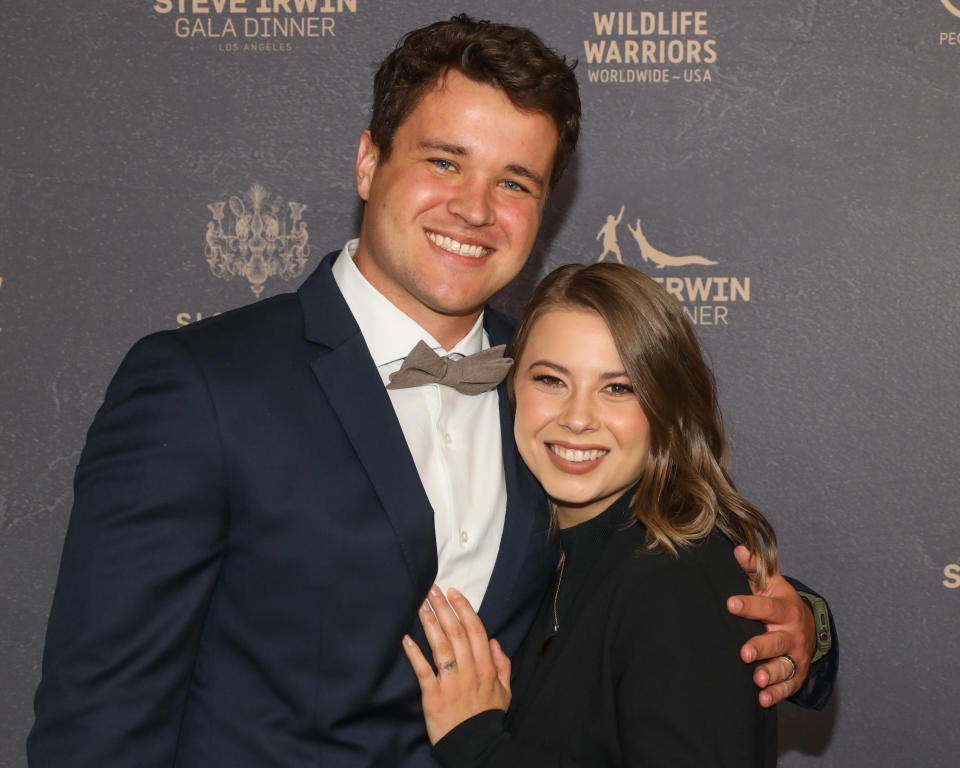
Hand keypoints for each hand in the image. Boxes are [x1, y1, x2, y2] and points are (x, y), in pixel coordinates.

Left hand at [402, 585, 511, 743]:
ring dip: (429, 622)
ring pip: (440, 646)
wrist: (476, 748)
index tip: (453, 592)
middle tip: (432, 590)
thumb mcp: (505, 692)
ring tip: (420, 604)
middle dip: (444, 608)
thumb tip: (494, 642)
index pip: (475, 630)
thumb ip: (502, 665)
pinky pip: (423, 671)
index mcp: (486, 668)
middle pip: (456, 632)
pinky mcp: (434, 696)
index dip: (464, 609)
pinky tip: (407, 638)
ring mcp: (451, 682)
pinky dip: (415, 654)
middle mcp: (469, 671)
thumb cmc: (488, 719)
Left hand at [726, 546, 815, 707]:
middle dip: (761, 647)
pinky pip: (788, 687)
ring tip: (756, 678)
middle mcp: (792, 634)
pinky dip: (776, 694)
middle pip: (776, 642)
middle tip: (744, 652)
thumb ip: (755, 568)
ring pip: (783, 667)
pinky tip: (763, 699)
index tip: (730, 603)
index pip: (767, 607)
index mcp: (785, 609)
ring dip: (770, 674)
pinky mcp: (796, 674)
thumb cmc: (781, 603)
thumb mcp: (771, 584)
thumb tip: (738, 549)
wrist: (808, 626)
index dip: (749, 605)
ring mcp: (795, 656)